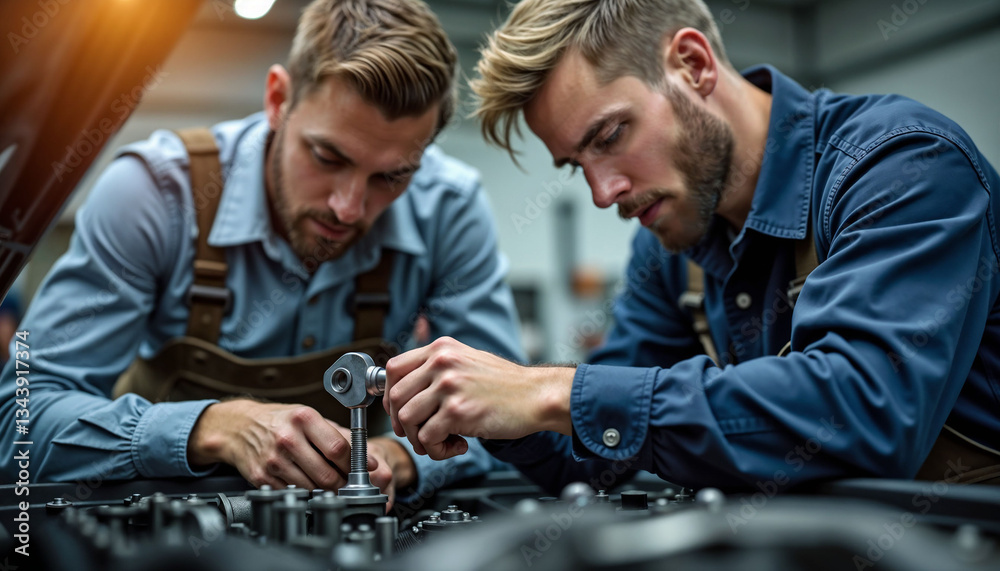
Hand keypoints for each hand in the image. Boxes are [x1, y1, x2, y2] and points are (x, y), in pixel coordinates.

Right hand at [187, 400, 394, 500]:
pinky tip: (307, 484)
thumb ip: (341, 437)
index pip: (338, 449)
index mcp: (303, 418)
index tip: (364, 471)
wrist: (239, 427)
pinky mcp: (262, 477)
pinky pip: (293, 493)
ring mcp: (273, 460)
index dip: (356, 464)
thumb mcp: (310, 419)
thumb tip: (370, 459)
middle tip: (349, 484)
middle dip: (343, 483)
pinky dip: (305, 493)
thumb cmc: (280, 421)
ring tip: (329, 483)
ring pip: (312, 488)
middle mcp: (287, 438)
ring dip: (326, 491)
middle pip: (327, 473)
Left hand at [383, 337, 574, 459]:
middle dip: (402, 424)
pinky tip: (458, 446)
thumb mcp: (467, 360)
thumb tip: (406, 388)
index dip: (389, 395)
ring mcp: (449, 386)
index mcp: (441, 349)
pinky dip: (437, 450)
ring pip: (408, 419)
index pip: (394, 369)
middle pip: (397, 397)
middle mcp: (442, 363)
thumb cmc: (505, 384)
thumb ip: (437, 368)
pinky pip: (428, 438)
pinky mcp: (458, 411)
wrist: (535, 395)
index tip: (397, 411)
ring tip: (440, 443)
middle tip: (418, 435)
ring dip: (419, 440)